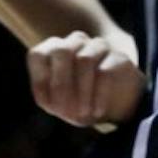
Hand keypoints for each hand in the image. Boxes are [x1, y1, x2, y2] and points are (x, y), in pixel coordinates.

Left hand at [26, 31, 145, 128]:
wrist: (115, 103)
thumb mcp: (58, 105)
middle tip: (65, 112)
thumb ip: (48, 100)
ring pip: (84, 60)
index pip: (38, 55)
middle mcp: (74, 42)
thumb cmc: (78, 101)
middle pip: (62, 51)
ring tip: (82, 115)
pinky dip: (98, 96)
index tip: (50, 106)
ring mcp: (97, 46)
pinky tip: (97, 112)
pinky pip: (105, 72)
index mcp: (52, 50)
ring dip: (81, 92)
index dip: (40, 81)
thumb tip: (53, 100)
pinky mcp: (118, 57)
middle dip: (61, 84)